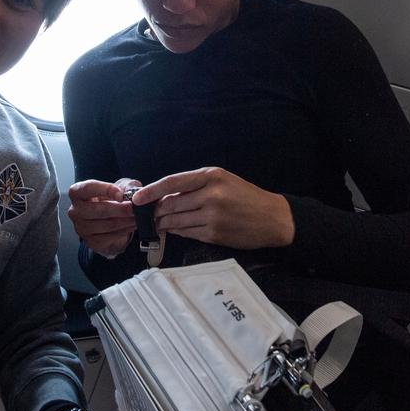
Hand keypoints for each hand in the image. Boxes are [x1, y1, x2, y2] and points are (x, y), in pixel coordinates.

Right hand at [67, 178, 139, 258]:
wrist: (109, 220)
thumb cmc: (111, 199)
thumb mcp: (119, 187)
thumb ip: (126, 186)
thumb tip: (132, 192)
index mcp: (77, 192)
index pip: (87, 188)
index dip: (105, 190)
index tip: (121, 195)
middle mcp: (75, 211)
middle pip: (98, 210)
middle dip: (119, 209)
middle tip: (134, 208)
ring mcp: (81, 228)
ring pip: (106, 225)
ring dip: (125, 221)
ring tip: (136, 217)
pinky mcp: (91, 241)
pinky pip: (110, 237)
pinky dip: (124, 231)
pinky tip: (131, 226)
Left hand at [130, 167, 294, 249]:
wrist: (272, 218)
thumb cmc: (246, 196)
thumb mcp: (223, 180)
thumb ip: (196, 185)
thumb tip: (165, 196)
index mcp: (211, 176)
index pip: (172, 183)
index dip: (151, 191)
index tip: (137, 198)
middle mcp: (211, 195)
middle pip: (171, 204)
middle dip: (156, 211)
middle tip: (149, 214)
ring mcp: (212, 216)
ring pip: (176, 221)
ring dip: (164, 223)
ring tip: (159, 223)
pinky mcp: (214, 234)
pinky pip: (187, 233)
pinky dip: (178, 231)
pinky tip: (176, 229)